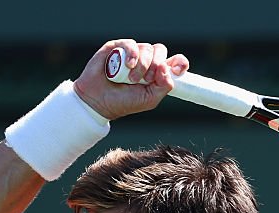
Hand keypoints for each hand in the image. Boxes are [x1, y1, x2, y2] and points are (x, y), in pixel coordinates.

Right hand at [73, 39, 188, 120]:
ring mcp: (132, 53)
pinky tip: (128, 66)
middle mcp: (146, 61)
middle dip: (156, 66)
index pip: (174, 61)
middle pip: (161, 51)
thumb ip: (164, 86)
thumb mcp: (149, 99)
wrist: (98, 101)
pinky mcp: (117, 47)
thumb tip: (168, 68)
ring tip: (131, 79)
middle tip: (145, 80)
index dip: (180, 62)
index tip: (178, 69)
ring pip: (147, 48)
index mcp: (156, 74)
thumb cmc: (123, 102)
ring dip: (142, 65)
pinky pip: (131, 44)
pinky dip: (132, 55)